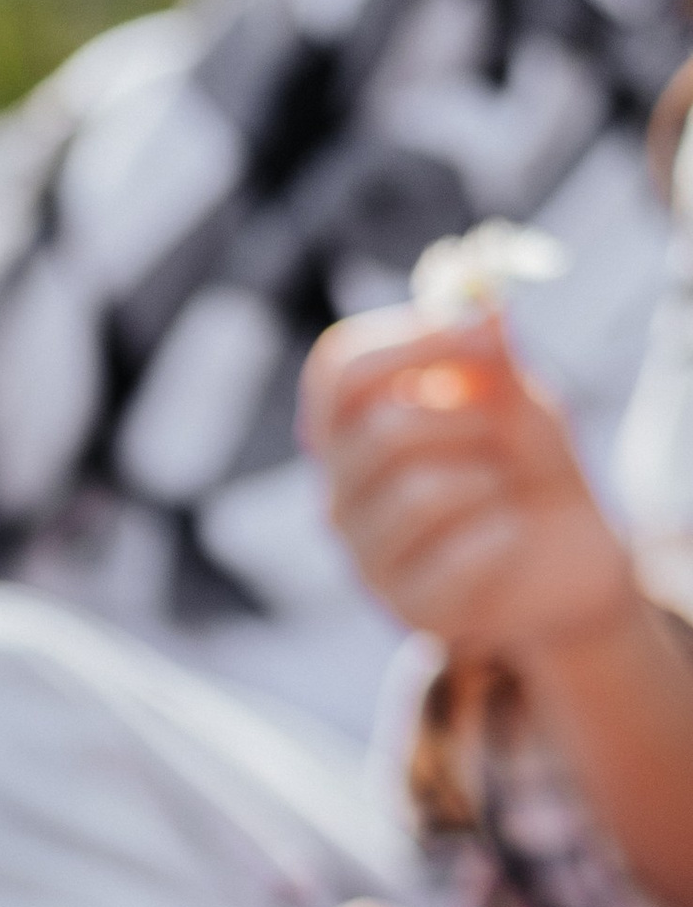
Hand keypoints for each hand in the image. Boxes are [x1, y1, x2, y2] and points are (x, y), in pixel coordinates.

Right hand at [299, 305, 640, 668]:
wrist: (569, 555)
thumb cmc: (524, 464)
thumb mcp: (515, 396)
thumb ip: (491, 353)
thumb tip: (479, 298)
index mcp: (351, 429)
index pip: (338, 371)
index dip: (408, 341)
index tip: (477, 332)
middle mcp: (340, 492)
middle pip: (380, 432)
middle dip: (465, 420)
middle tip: (501, 432)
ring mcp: (365, 556)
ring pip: (419, 494)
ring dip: (487, 478)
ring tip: (502, 488)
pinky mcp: (407, 608)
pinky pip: (455, 557)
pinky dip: (502, 536)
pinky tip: (509, 537)